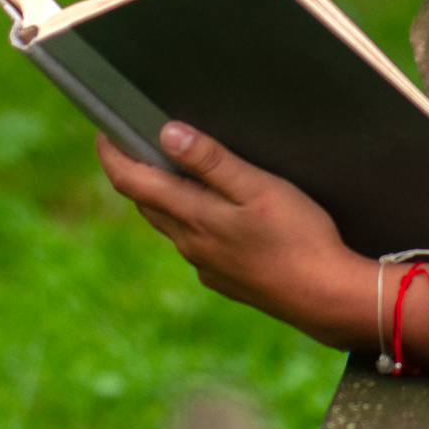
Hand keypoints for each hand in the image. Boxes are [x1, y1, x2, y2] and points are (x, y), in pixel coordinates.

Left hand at [98, 123, 377, 349]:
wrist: (325, 298)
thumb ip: (212, 161)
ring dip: (161, 196)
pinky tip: (214, 213)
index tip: (103, 130)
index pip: (132, 182)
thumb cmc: (298, 236)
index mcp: (193, 216)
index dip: (112, 154)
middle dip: (134, 171)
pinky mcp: (224, 279)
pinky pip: (194, 244)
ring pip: (170, 224)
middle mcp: (189, 243)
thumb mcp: (259, 188)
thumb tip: (166, 133)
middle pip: (146, 203)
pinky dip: (190, 220)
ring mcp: (205, 264)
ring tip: (171, 169)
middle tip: (134, 140)